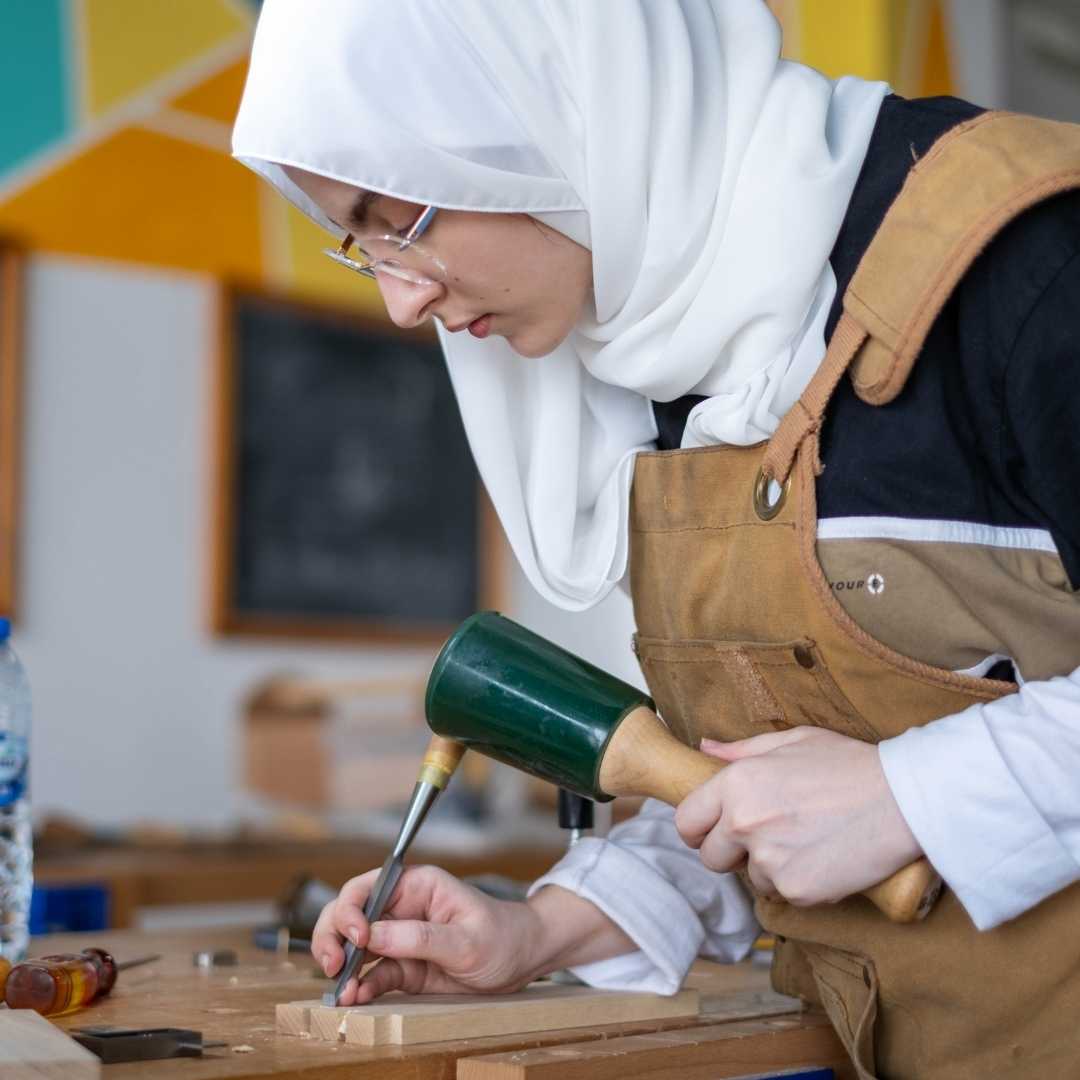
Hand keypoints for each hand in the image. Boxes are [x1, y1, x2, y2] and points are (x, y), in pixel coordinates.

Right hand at [312, 865, 539, 1004]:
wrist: (522, 961)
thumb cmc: (502, 936)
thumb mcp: (466, 939)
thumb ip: (420, 937)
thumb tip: (374, 935)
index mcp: (417, 886)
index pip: (368, 887)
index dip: (352, 909)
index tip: (356, 935)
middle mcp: (401, 908)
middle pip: (349, 914)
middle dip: (333, 936)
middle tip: (333, 964)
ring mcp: (399, 939)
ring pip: (354, 947)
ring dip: (341, 966)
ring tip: (341, 990)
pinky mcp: (403, 967)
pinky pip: (372, 975)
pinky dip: (360, 986)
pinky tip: (356, 997)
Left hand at [674, 727, 921, 905]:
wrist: (903, 799)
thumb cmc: (848, 764)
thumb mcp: (791, 742)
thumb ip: (741, 750)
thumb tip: (705, 748)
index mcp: (736, 784)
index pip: (686, 822)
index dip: (698, 828)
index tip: (713, 830)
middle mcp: (744, 823)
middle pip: (710, 857)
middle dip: (731, 852)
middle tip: (765, 837)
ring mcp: (770, 861)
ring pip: (749, 878)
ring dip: (769, 867)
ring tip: (805, 841)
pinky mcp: (797, 891)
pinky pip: (784, 894)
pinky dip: (799, 882)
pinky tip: (824, 857)